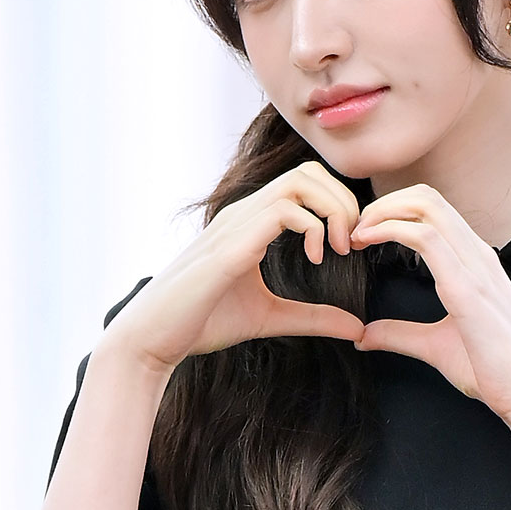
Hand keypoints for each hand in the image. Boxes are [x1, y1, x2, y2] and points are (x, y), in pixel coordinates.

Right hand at [100, 161, 365, 375]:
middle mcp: (244, 213)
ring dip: (332, 209)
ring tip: (340, 248)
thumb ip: (313, 318)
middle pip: (308, 171)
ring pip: (299, 182)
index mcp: (252, 222)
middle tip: (353, 243)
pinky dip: (313, 229)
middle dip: (344, 200)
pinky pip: (283, 211)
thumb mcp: (271, 318)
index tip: (351, 245)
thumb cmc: (202, 323)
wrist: (153, 338)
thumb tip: (357, 328)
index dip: (339, 204)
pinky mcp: (231, 246)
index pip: (305, 182)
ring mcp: (236, 224)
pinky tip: (316, 259)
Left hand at [350, 184, 510, 428]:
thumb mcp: (435, 345)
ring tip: (357, 234)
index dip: (394, 210)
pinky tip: (368, 242)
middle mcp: (478, 254)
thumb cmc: (494, 371)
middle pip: (428, 197)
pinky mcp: (467, 288)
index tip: (365, 235)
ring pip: (427, 207)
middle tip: (355, 230)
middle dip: (384, 204)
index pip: (434, 209)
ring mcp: (475, 267)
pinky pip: (425, 238)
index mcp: (475, 261)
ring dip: (383, 212)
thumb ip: (400, 334)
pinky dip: (389, 230)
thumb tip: (364, 335)